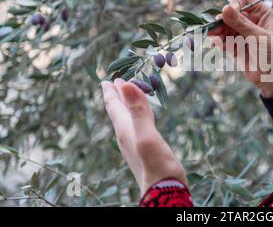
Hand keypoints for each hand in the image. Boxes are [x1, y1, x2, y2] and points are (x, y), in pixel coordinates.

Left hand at [101, 78, 186, 196]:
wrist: (164, 191)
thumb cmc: (156, 165)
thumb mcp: (146, 135)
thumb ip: (137, 110)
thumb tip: (125, 84)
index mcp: (125, 129)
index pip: (114, 106)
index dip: (112, 92)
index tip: (108, 80)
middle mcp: (126, 136)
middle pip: (118, 112)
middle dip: (116, 97)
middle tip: (114, 83)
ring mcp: (134, 144)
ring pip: (125, 119)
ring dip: (125, 106)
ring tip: (125, 97)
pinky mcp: (144, 150)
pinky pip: (136, 127)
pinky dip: (135, 116)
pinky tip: (140, 120)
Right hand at [208, 0, 272, 97]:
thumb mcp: (259, 37)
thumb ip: (241, 24)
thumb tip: (225, 8)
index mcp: (260, 12)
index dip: (234, 2)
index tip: (229, 11)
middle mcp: (249, 20)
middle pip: (229, 13)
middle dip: (221, 20)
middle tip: (214, 28)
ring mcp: (240, 33)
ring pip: (222, 27)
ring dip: (216, 31)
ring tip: (213, 39)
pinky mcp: (233, 47)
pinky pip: (221, 40)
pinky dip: (217, 42)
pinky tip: (215, 45)